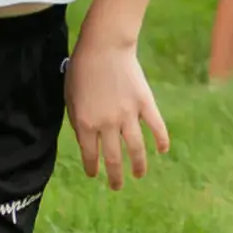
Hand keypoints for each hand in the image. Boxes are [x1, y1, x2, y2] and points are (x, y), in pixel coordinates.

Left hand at [66, 44, 169, 188]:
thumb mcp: (70, 97)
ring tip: (139, 175)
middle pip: (114, 158)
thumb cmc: (82, 69)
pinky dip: (161, 140)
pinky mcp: (145, 103)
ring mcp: (128, 115)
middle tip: (116, 186)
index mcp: (85, 124)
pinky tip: (162, 151)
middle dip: (115, 176)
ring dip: (138, 166)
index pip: (90, 155)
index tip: (95, 174)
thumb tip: (86, 139)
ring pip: (136, 149)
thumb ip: (77, 120)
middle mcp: (107, 124)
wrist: (104, 46)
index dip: (92, 167)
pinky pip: (156, 127)